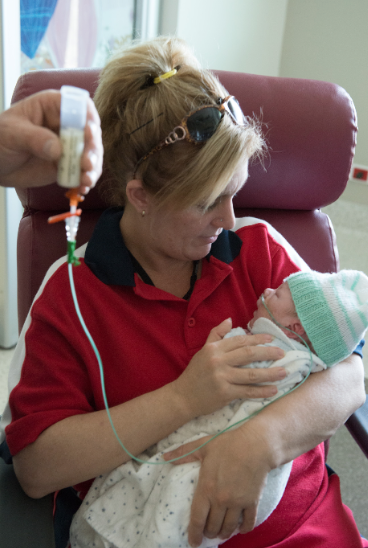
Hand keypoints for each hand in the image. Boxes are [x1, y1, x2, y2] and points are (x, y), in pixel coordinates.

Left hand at [0, 89, 102, 192]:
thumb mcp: (12, 134)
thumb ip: (34, 138)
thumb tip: (57, 149)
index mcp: (53, 107)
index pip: (79, 106)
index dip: (89, 117)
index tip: (90, 132)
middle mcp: (66, 125)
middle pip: (91, 133)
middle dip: (93, 149)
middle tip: (87, 163)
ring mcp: (69, 146)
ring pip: (91, 154)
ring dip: (93, 168)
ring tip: (86, 180)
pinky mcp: (68, 165)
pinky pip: (83, 172)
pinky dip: (86, 180)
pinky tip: (83, 188)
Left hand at [164, 424, 271, 546]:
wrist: (255, 444)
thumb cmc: (228, 444)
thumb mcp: (203, 446)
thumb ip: (183, 453)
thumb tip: (164, 457)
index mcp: (206, 488)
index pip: (197, 519)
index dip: (194, 533)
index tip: (193, 542)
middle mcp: (221, 499)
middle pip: (212, 527)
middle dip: (208, 533)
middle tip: (207, 533)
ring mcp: (237, 502)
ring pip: (228, 527)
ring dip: (223, 533)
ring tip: (221, 533)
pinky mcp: (252, 502)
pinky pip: (248, 523)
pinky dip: (243, 529)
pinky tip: (240, 528)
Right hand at [171, 318, 285, 418]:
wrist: (182, 397)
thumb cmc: (195, 373)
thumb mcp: (203, 351)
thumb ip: (216, 334)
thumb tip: (230, 320)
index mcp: (214, 349)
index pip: (240, 340)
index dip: (257, 338)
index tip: (272, 338)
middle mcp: (218, 361)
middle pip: (248, 354)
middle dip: (268, 353)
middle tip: (282, 353)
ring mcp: (222, 378)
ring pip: (251, 374)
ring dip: (270, 373)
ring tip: (284, 372)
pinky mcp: (225, 393)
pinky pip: (248, 391)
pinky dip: (262, 391)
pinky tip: (273, 390)